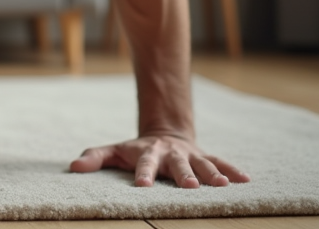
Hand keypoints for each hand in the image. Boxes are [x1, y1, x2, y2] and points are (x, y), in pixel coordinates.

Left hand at [70, 134, 249, 187]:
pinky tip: (245, 180)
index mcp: (147, 152)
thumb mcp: (114, 151)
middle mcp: (170, 153)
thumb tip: (73, 167)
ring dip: (212, 174)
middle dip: (184, 174)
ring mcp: (189, 154)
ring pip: (202, 163)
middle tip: (191, 187)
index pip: (144, 163)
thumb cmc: (135, 149)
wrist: (164, 133)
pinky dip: (232, 170)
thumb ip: (95, 157)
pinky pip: (220, 162)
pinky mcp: (204, 157)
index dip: (143, 173)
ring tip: (222, 185)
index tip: (143, 186)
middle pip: (177, 164)